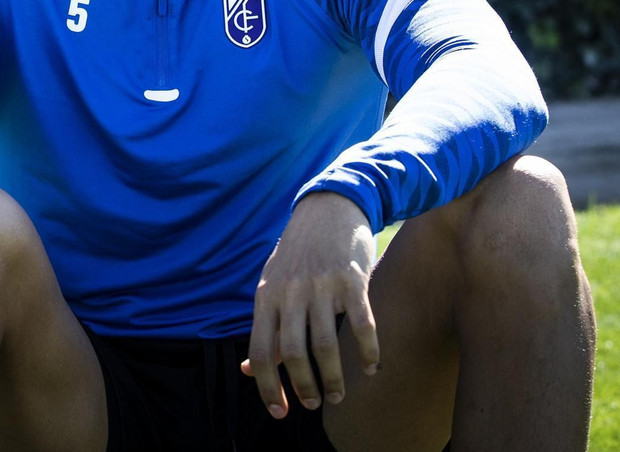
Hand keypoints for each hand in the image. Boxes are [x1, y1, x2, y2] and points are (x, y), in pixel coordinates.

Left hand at [240, 191, 380, 418]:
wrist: (329, 207)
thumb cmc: (298, 254)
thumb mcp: (273, 285)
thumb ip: (266, 327)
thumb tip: (248, 369)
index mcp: (266, 295)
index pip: (262, 350)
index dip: (268, 386)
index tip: (281, 411)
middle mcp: (291, 292)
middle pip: (294, 353)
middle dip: (304, 387)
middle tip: (315, 403)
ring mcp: (321, 285)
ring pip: (326, 346)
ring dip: (334, 378)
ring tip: (338, 394)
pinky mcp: (352, 280)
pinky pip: (362, 325)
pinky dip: (368, 352)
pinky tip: (371, 367)